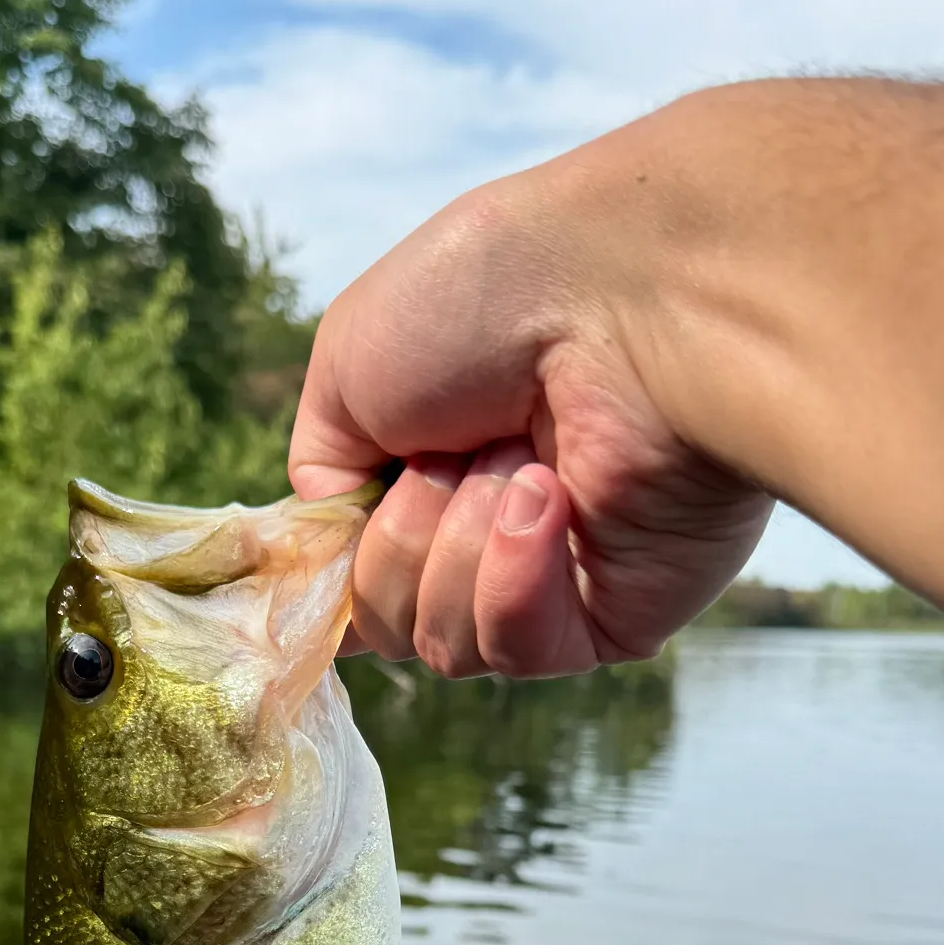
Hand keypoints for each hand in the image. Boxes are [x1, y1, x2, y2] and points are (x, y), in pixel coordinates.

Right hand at [287, 146, 771, 677]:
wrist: (620, 295)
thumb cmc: (485, 302)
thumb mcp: (348, 363)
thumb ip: (323, 475)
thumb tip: (340, 548)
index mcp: (424, 478)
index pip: (353, 580)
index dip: (336, 572)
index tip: (334, 536)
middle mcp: (483, 538)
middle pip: (384, 623)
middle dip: (400, 536)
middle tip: (453, 452)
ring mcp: (547, 583)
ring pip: (442, 645)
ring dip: (455, 545)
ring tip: (519, 461)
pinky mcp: (610, 620)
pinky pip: (517, 649)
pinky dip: (512, 574)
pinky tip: (549, 498)